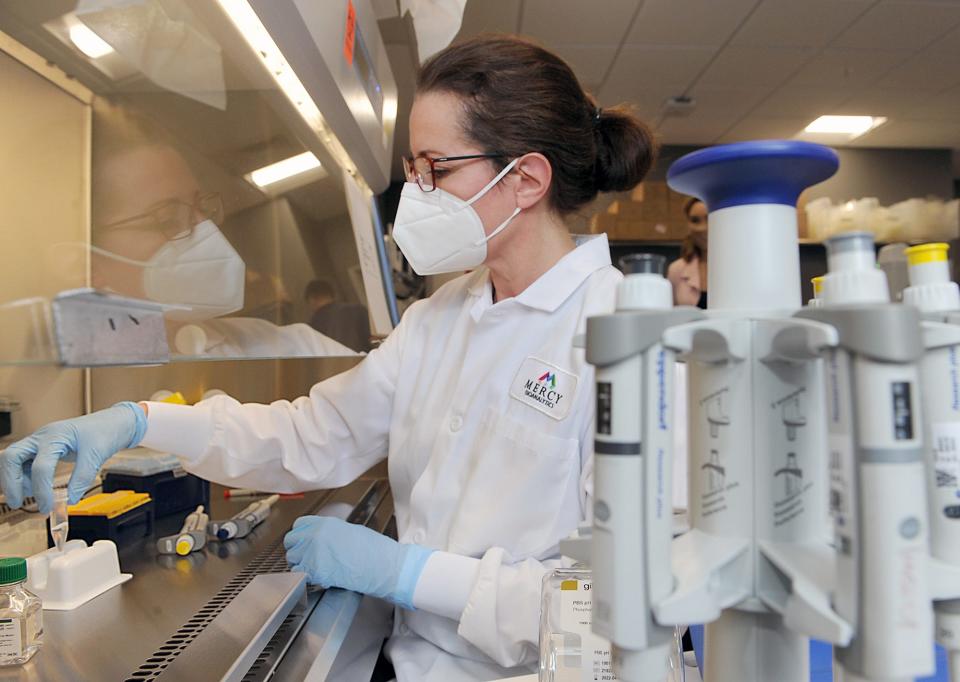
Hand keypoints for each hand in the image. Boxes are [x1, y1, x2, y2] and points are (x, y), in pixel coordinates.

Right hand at [0, 402, 146, 511]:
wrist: (112, 422)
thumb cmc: (104, 431)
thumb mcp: (96, 455)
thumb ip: (82, 478)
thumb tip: (69, 499)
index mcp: (56, 436)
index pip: (40, 466)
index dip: (41, 490)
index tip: (48, 506)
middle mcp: (42, 437)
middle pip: (10, 457)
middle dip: (10, 482)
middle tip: (17, 502)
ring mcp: (39, 442)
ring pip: (13, 460)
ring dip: (17, 479)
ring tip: (34, 494)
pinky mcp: (41, 449)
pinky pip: (23, 463)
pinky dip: (24, 477)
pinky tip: (36, 487)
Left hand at [284, 516, 432, 609]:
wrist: (382, 564)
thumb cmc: (372, 549)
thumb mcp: (348, 531)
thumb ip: (329, 533)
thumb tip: (320, 539)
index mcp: (324, 523)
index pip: (298, 525)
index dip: (300, 535)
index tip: (304, 542)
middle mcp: (315, 535)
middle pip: (291, 542)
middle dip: (297, 550)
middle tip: (308, 558)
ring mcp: (313, 553)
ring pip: (292, 559)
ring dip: (301, 564)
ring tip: (316, 569)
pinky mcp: (315, 571)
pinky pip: (300, 574)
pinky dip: (306, 577)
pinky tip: (319, 578)